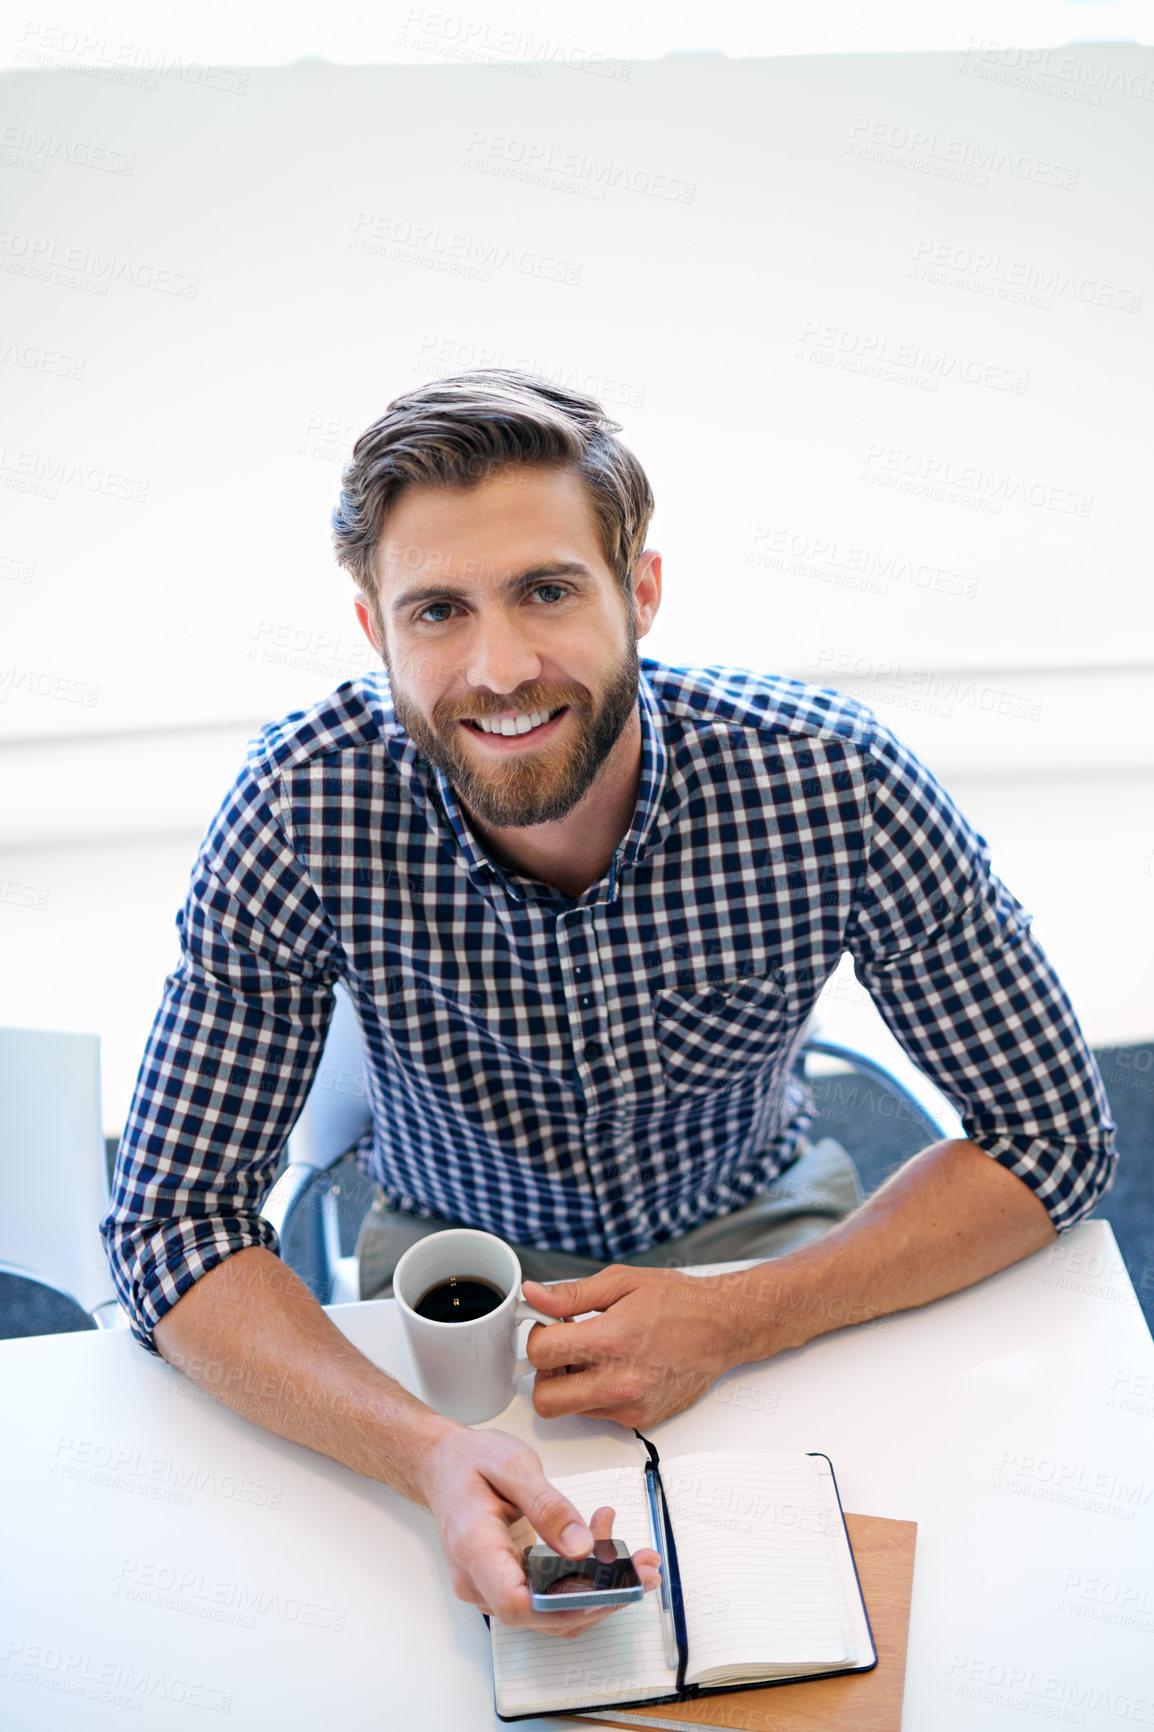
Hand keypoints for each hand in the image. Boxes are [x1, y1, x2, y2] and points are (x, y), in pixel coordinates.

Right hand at [419, 1425, 659, 1637]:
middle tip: (645, 1568)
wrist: (445, 1468)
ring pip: (553, 1610)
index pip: (515, 1603)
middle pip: (543, 1615)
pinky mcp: (509, 1585)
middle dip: (602, 1597)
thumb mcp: (511, 1465)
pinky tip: (603, 1543)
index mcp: (474, 1548)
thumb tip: (581, 1547)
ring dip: (600, 1590)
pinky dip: (584, 1579)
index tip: (608, 1587)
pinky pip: (550, 1596)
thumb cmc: (470, 1463)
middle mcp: (480, 1580)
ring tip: (636, 1557)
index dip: (563, 1605)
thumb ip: (546, 1505)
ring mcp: (493, 1588)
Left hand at [523, 1265, 747, 1428]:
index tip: (549, 1326)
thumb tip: (533, 1295)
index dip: (537, 1335)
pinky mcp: (641, 1420)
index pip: (540, 1353)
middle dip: (545, 1374)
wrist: (723, 1327)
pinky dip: (596, 1394)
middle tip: (563, 1350)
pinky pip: (598, 1414)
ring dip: (571, 1384)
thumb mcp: (621, 1282)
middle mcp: (619, 1382)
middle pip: (546, 1400)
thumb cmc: (678, 1301)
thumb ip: (570, 1294)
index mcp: (610, 1340)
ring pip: (570, 1409)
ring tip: (596, 1354)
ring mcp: (630, 1407)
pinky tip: (616, 1368)